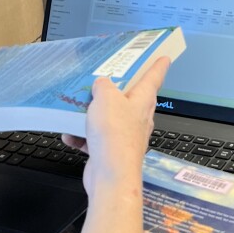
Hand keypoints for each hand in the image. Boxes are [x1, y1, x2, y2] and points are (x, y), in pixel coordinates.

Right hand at [63, 56, 169, 199]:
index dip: (158, 65)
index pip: (154, 77)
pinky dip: (82, 136)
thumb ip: (103, 86)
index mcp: (142, 100)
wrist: (110, 175)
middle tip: (103, 80)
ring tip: (76, 111)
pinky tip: (69, 135)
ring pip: (108, 119)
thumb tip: (102, 84)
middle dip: (116, 90)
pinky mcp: (111, 151)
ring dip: (91, 116)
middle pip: (129, 98)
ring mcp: (125, 136)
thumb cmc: (115, 135)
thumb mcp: (106, 98)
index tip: (164, 57)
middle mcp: (137, 118)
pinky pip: (95, 138)